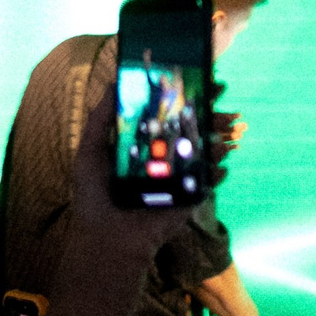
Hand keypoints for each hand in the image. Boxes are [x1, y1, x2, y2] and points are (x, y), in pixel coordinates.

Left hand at [67, 91, 229, 267]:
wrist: (106, 237)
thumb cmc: (94, 196)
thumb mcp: (89, 152)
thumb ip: (100, 119)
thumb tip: (112, 82)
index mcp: (144, 144)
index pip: (169, 114)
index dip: (187, 97)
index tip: (204, 78)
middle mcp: (164, 157)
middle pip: (193, 129)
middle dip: (212, 114)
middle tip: (224, 99)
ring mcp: (179, 178)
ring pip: (205, 152)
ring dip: (219, 141)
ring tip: (226, 135)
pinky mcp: (187, 197)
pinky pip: (208, 183)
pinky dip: (217, 173)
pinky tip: (221, 165)